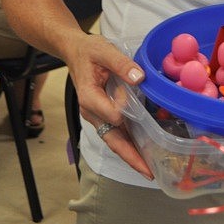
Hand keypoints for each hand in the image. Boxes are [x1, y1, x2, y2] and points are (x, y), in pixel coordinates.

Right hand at [67, 34, 153, 178]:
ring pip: (114, 140)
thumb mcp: (104, 50)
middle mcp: (91, 112)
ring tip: (149, 169)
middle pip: (112, 139)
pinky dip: (128, 145)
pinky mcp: (103, 115)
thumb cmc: (88, 51)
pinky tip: (142, 152)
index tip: (140, 113)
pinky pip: (115, 133)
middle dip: (130, 157)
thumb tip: (139, 77)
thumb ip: (121, 63)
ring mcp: (97, 116)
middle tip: (148, 172)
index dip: (126, 115)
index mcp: (89, 97)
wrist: (74, 52)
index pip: (111, 115)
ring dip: (130, 155)